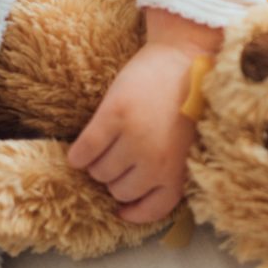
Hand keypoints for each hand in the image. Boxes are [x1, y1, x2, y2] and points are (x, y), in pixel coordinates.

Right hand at [67, 9, 222, 222]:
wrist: (185, 55)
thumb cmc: (188, 98)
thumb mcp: (187, 142)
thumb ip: (170, 169)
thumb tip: (136, 197)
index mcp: (179, 168)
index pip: (154, 210)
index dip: (135, 212)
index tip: (123, 208)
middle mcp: (156, 160)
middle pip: (119, 190)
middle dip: (117, 177)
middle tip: (122, 155)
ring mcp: (134, 138)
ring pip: (98, 172)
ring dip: (99, 162)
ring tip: (111, 142)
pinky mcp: (113, 117)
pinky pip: (83, 152)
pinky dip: (79, 153)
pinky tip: (86, 144)